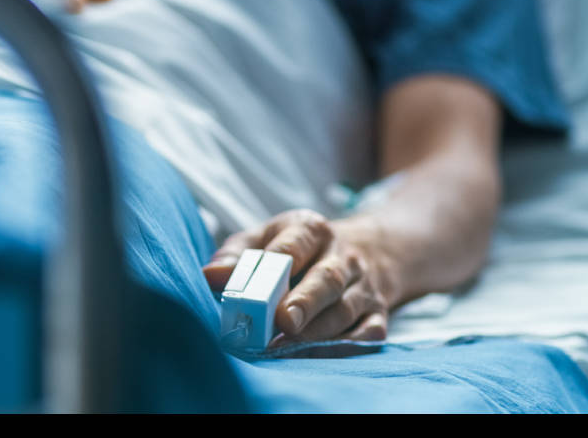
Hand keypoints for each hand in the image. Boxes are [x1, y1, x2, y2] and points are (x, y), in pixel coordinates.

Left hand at [202, 209, 399, 344]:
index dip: (279, 262)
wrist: (362, 251)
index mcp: (312, 230)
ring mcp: (363, 286)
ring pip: (345, 310)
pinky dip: (343, 347)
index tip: (261, 287)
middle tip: (284, 322)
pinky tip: (316, 356)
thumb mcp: (264, 238)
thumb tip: (210, 276)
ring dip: (318, 332)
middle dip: (305, 302)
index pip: (296, 243)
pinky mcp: (377, 313)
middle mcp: (343, 256)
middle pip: (326, 278)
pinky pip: (367, 334)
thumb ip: (236, 255)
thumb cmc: (297, 249)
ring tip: (288, 347)